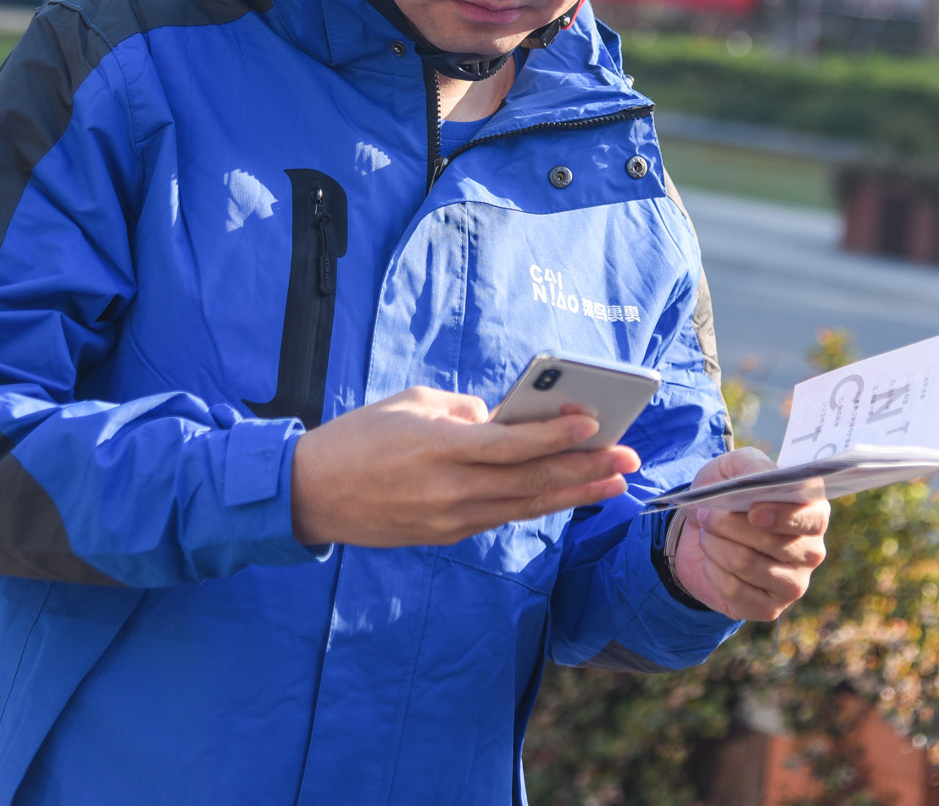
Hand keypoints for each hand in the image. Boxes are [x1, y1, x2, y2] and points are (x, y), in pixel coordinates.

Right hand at [289, 387, 639, 546]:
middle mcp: (449, 489)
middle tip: (627, 458)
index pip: (510, 444)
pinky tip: (565, 494)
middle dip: (584, 468)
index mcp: (437, 447)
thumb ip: (462, 410)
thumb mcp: (409, 403)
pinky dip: (537, 504)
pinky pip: (501, 516)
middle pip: (530, 481)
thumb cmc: (359, 436)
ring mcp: (449, 518)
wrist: (310, 493)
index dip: (556, 435)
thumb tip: (503, 420)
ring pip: (524, 506)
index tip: (595, 423)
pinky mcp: (445, 535)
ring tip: (613, 482)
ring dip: (572, 492)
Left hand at [669, 448, 828, 621]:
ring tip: (708, 535)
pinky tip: (713, 561)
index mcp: (813, 513)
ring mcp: (794, 584)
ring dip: (715, 545)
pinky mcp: (769, 609)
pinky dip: (713, 571)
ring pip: (747, 564)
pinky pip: (734, 591)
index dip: (784, 515)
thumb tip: (763, 478)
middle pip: (773, 543)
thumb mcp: (734, 468)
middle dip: (729, 525)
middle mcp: (811, 551)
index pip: (812, 518)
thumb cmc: (726, 496)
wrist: (698, 534)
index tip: (754, 511)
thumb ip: (752, 466)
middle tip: (706, 514)